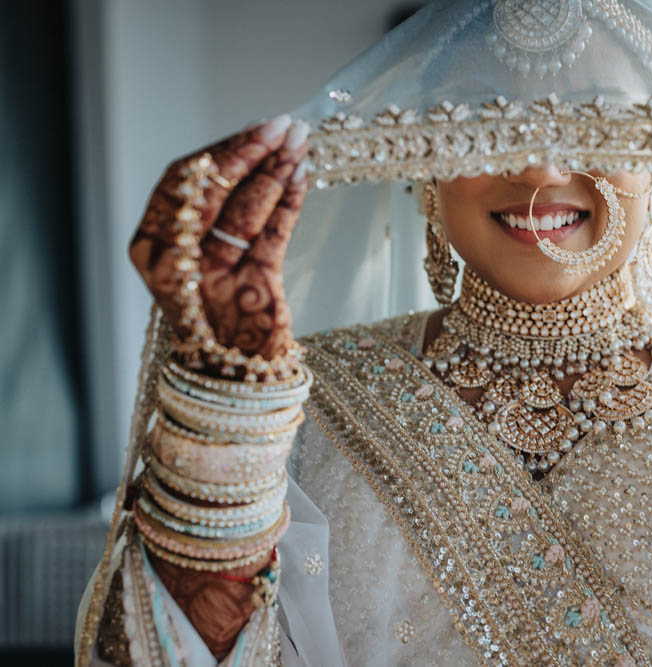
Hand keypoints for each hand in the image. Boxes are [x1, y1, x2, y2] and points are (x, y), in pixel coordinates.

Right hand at [129, 114, 309, 361]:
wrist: (235, 378)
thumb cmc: (218, 314)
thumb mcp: (205, 258)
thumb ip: (218, 213)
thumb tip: (253, 148)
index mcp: (151, 247)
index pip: (182, 183)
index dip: (220, 151)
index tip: (255, 127)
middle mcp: (174, 262)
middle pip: (211, 192)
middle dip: (249, 153)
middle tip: (282, 126)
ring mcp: (209, 279)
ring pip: (244, 210)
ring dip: (275, 170)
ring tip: (300, 143)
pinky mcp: (248, 293)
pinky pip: (271, 236)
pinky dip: (290, 202)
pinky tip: (304, 176)